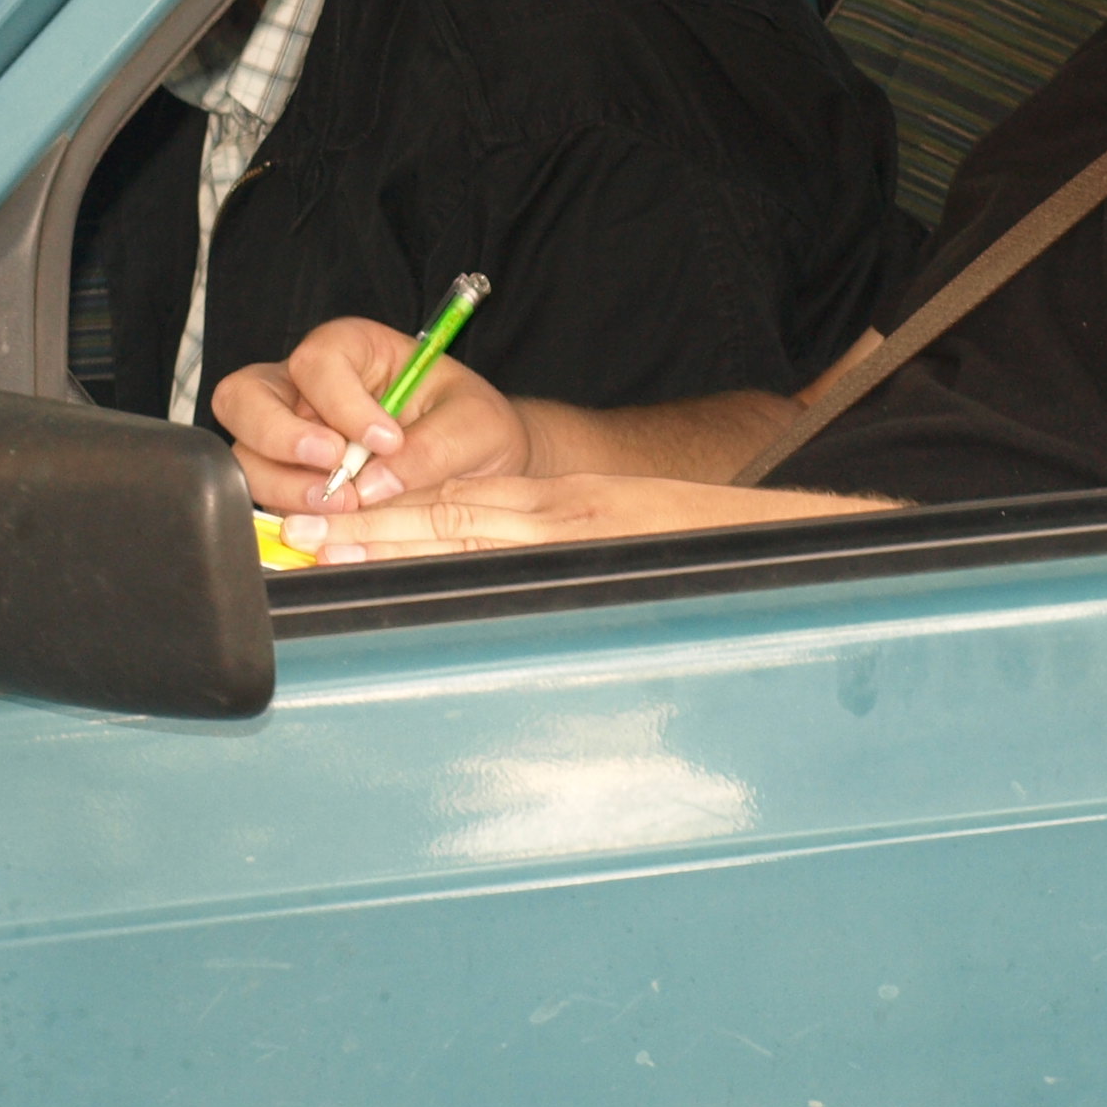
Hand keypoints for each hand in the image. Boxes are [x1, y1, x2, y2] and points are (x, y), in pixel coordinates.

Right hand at [214, 317, 529, 511]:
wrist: (476, 463)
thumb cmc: (471, 425)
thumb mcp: (474, 425)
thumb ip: (432, 447)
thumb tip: (372, 484)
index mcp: (352, 349)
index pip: (319, 362)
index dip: (342, 403)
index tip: (386, 440)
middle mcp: (306, 387)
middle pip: (246, 397)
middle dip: (280, 438)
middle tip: (334, 472)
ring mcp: (288, 433)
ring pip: (246, 451)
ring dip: (283, 484)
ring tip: (340, 505)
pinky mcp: (288, 477)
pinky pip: (262, 492)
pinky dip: (288, 510)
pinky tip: (330, 522)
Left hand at [272, 473, 897, 561]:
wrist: (810, 539)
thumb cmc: (726, 552)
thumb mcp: (636, 548)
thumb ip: (573, 564)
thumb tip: (511, 601)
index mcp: (572, 507)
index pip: (463, 506)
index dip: (390, 515)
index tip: (328, 528)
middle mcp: (569, 514)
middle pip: (449, 515)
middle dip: (367, 527)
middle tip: (296, 539)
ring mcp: (584, 536)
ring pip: (469, 532)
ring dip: (390, 541)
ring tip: (325, 553)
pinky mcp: (604, 558)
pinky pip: (515, 562)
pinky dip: (456, 563)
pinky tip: (412, 580)